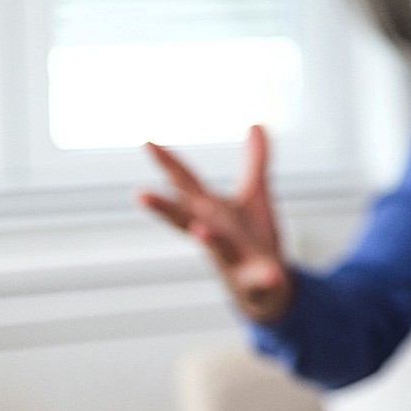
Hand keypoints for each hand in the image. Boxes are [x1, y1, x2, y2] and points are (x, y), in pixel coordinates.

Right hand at [139, 125, 293, 322]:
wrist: (266, 287)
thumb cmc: (250, 239)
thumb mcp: (255, 195)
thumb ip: (255, 161)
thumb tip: (256, 123)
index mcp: (211, 212)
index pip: (184, 184)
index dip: (167, 163)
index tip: (147, 140)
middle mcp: (214, 234)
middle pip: (185, 219)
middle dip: (164, 207)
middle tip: (138, 194)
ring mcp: (232, 258)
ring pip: (217, 248)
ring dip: (208, 239)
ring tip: (201, 230)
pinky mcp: (255, 280)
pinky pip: (259, 279)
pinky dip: (263, 278)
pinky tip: (271, 275)